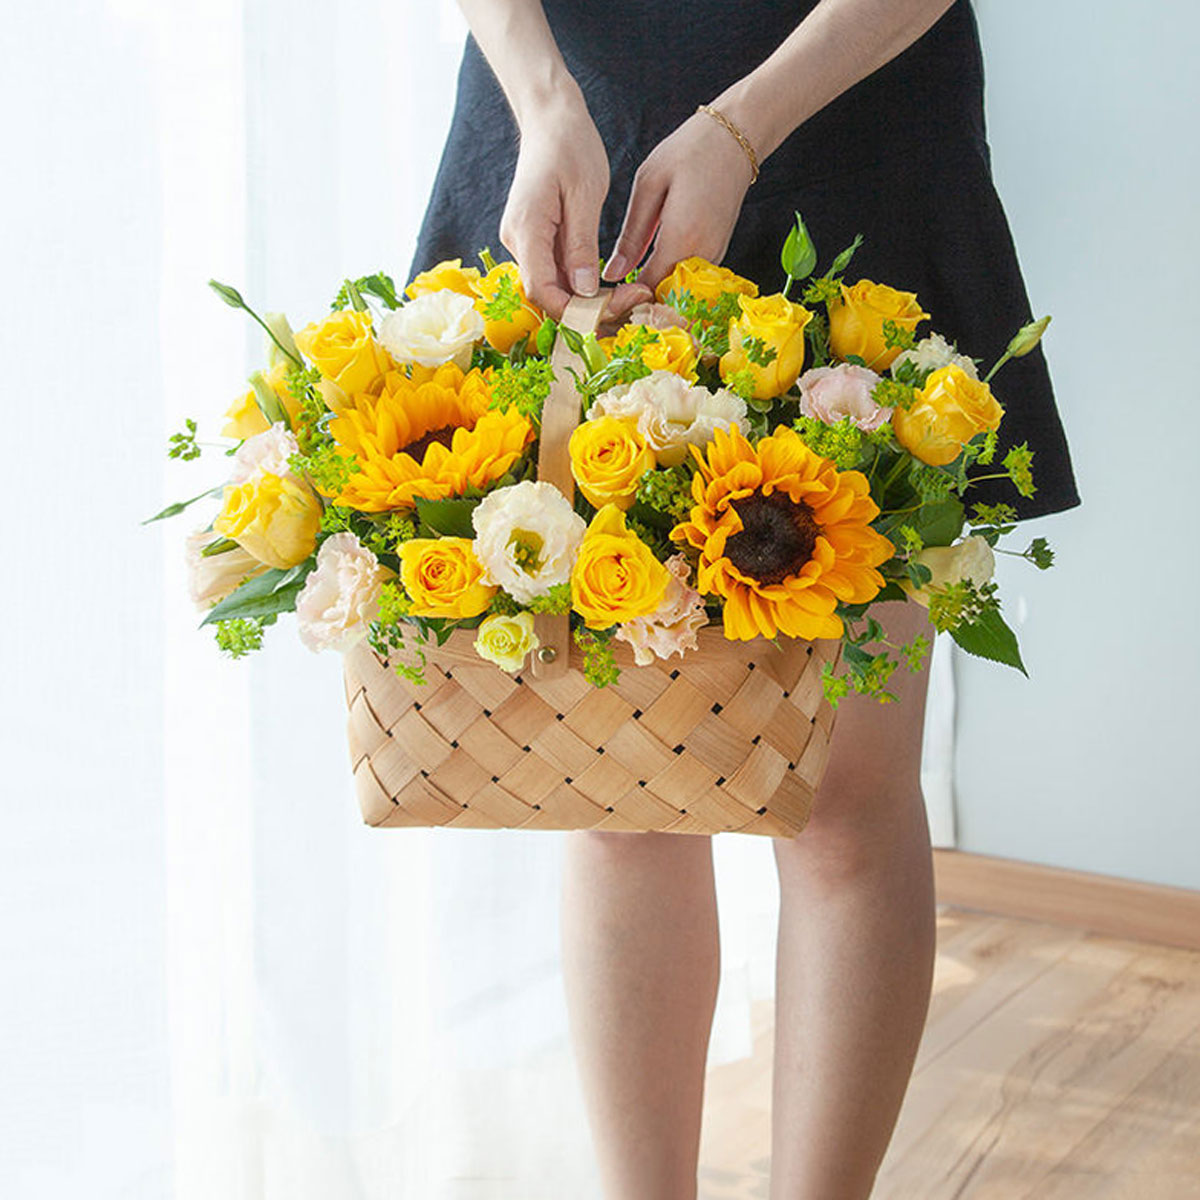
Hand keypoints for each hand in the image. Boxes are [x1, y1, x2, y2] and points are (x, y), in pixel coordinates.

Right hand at [499, 94, 651, 319]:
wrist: (550, 119)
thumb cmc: (569, 146)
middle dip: (588, 310)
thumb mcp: (584, 194)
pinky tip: (612, 285)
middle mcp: (519, 241)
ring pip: (554, 289)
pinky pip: (557, 274)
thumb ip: (581, 246)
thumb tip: (585, 291)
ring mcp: (525, 243)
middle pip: (548, 296)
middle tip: (633, 302)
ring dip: (589, 300)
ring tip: (629, 295)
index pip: (542, 291)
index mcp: (526, 229)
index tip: (615, 308)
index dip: (575, 311)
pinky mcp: (536, 241)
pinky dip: (583, 285)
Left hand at [600, 110, 755, 295]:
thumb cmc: (689, 151)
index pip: (648, 288)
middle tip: (615, 292)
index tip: (606, 294)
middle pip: (665, 296)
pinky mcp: (719, 252)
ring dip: (656, 291)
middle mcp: (702, 254)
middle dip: (639, 300)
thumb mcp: (648, 185)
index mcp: (681, 237)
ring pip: (680, 290)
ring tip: (630, 281)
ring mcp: (715, 256)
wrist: (736, 138)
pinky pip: (690, 278)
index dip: (625, 297)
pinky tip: (653, 267)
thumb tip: (613, 274)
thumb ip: (632, 236)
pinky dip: (671, 278)